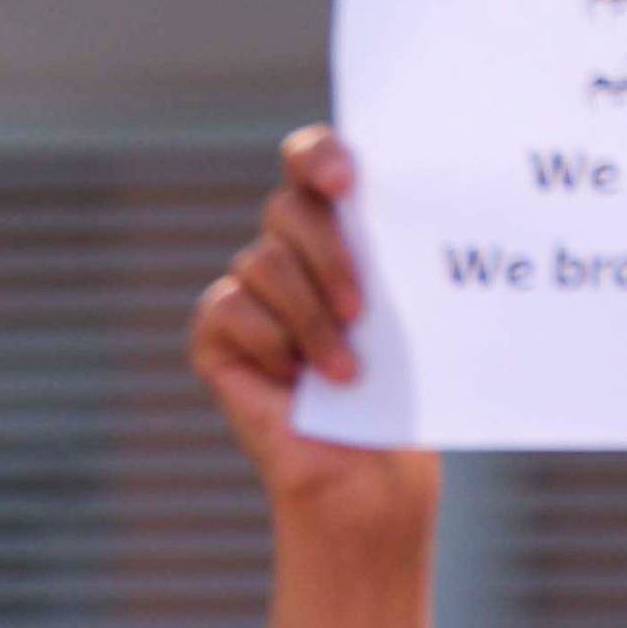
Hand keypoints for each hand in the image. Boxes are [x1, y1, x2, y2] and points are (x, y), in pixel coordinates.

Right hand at [189, 129, 440, 546]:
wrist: (369, 473)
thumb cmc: (399, 393)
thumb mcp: (409, 311)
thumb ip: (390, 255)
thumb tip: (411, 208)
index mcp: (339, 229)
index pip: (311, 160)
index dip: (319, 154)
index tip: (347, 182)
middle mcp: (288, 251)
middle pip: (286, 207)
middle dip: (328, 253)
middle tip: (363, 308)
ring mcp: (248, 292)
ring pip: (262, 262)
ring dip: (309, 318)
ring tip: (344, 369)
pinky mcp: (215, 335)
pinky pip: (229, 309)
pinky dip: (270, 343)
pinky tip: (295, 380)